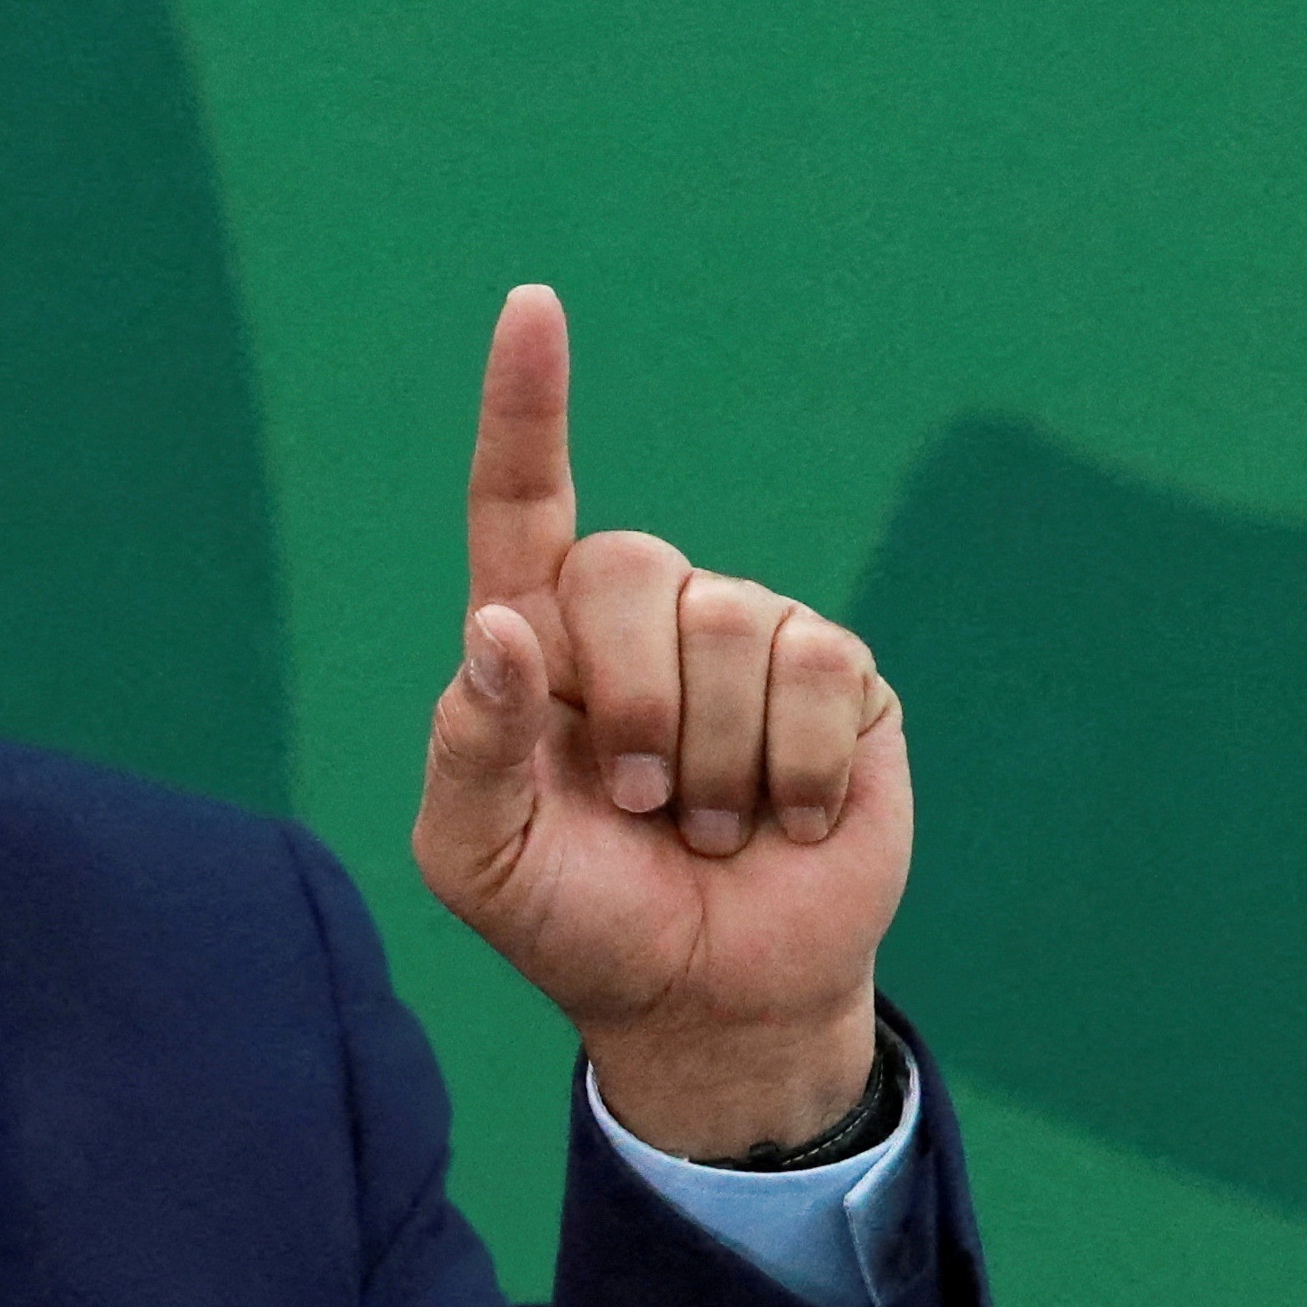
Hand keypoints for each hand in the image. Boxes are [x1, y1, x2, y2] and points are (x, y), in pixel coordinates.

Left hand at [413, 285, 908, 1154]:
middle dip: (627, 705)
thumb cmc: (576, 921)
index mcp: (536, 639)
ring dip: (712, 760)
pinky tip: (781, 822)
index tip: (531, 307)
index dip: (525, 405)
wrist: (707, 999)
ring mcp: (747, 637)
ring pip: (734, 623)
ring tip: (704, 825)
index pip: (521, 498)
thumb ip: (467, 748)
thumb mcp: (480, 859)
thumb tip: (496, 630)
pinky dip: (791, 771)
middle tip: (633, 805)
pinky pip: (819, 672)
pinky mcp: (839, 679)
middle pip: (629, 566)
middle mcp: (641, 618)